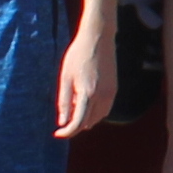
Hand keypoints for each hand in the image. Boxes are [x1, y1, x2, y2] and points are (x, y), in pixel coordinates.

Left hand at [54, 12, 115, 138]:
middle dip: (75, 125)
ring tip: (73, 108)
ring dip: (86, 119)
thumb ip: (64, 101)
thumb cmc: (77, 55)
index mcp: (87, 93)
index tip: (57, 134)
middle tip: (63, 118)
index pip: (78, 122)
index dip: (67, 132)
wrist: (98, 38)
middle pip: (88, 122)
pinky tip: (85, 104)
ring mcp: (111, 93)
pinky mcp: (114, 89)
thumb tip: (62, 122)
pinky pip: (105, 109)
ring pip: (98, 118)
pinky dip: (95, 113)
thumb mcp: (65, 78)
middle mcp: (102, 96)